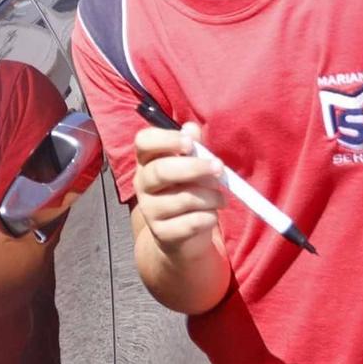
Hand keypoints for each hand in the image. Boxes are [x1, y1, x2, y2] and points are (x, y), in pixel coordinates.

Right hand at [133, 122, 224, 256]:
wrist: (182, 235)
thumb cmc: (188, 190)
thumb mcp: (191, 166)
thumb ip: (193, 147)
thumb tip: (191, 128)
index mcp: (147, 161)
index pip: (143, 142)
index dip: (166, 139)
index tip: (190, 144)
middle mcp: (142, 184)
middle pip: (161, 170)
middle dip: (195, 168)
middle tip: (219, 168)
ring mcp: (149, 210)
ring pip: (183, 198)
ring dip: (210, 196)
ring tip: (220, 198)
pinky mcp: (162, 233)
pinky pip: (191, 222)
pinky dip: (209, 217)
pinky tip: (211, 215)